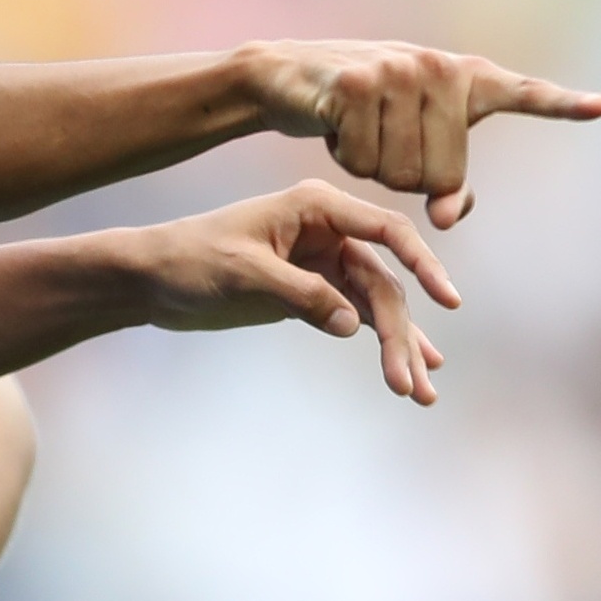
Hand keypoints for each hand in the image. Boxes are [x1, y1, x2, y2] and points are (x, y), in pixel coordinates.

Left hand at [130, 180, 460, 403]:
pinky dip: (381, 342)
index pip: (387, 230)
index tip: (447, 300)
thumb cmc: (191, 260)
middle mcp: (330, 231)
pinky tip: (412, 370)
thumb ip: (298, 294)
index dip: (423, 264)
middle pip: (386, 283)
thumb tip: (351, 324)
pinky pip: (359, 317)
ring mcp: (325, 262)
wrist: (153, 278)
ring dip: (398, 347)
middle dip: (401, 335)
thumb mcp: (243, 273)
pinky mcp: (315, 291)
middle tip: (411, 385)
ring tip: (419, 393)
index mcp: (317, 207)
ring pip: (378, 306)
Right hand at [238, 39, 600, 225]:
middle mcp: (438, 69)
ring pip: (402, 176)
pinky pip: (363, 161)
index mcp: (463, 78)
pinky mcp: (355, 85)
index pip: (522, 94)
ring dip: (374, 170)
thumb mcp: (411, 142)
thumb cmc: (362, 115)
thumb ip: (444, 180)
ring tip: (358, 132)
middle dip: (409, 181)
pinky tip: (334, 127)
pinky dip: (345, 158)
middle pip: (443, 177)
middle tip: (382, 144)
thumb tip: (446, 216)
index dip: (562, 105)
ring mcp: (397, 73)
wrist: (288, 76)